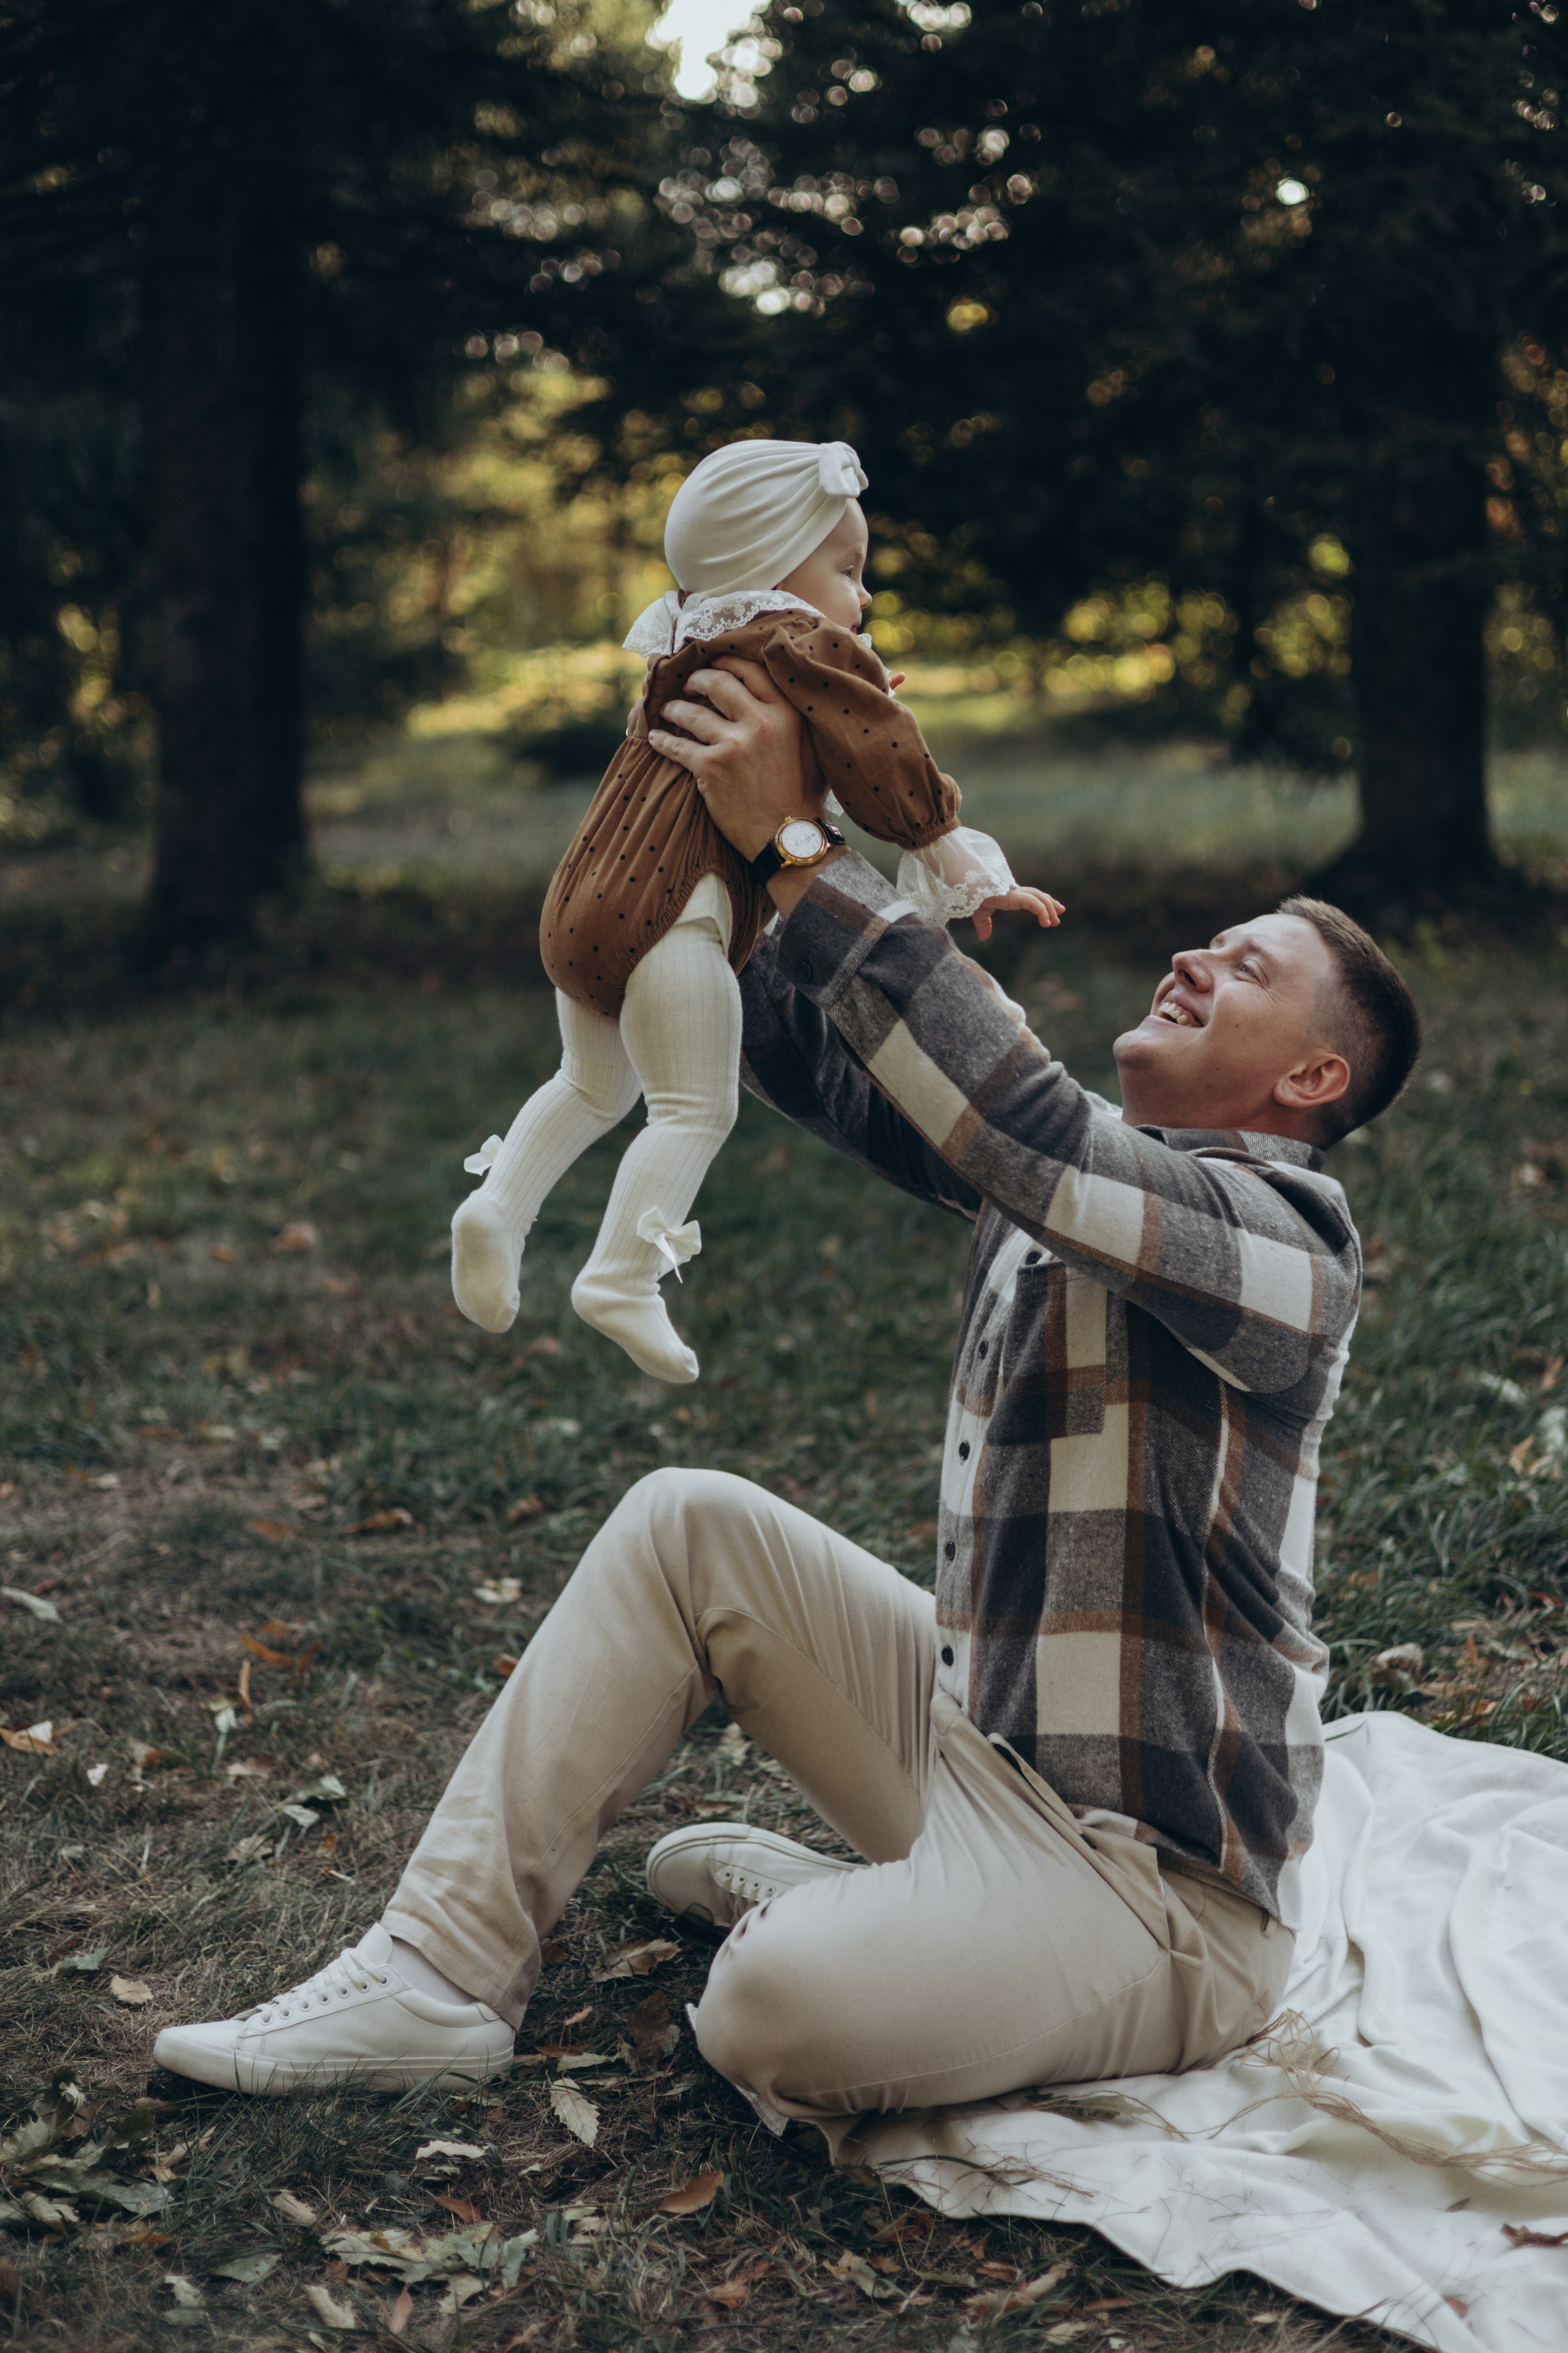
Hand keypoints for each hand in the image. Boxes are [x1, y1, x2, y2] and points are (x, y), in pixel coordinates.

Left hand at [647, 657, 820, 861]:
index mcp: (787, 713)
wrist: (789, 838)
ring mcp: (733, 744)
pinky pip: (678, 746)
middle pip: (718, 682)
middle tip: (688, 684)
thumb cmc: (803, 796)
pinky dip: (663, 741)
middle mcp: (760, 722)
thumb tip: (776, 695)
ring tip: (667, 710)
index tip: (714, 663)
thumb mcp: (811, 747)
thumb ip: (793, 717)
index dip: (727, 662)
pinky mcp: (711, 768)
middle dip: (697, 679)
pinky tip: (656, 738)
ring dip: (675, 708)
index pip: (751, 670)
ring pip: (692, 713)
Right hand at [969, 886, 1064, 942]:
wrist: (968, 889)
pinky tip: (1046, 922)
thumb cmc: (973, 897)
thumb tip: (983, 938)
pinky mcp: (1015, 896)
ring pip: (1040, 899)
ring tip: (1055, 922)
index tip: (1049, 912)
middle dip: (1050, 903)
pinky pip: (1034, 903)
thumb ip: (984, 925)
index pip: (1030, 897)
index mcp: (1010, 895)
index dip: (1041, 903)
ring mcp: (1016, 893)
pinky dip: (1042, 912)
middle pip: (1039, 895)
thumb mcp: (980, 914)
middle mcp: (1016, 892)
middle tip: (1060, 912)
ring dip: (1050, 909)